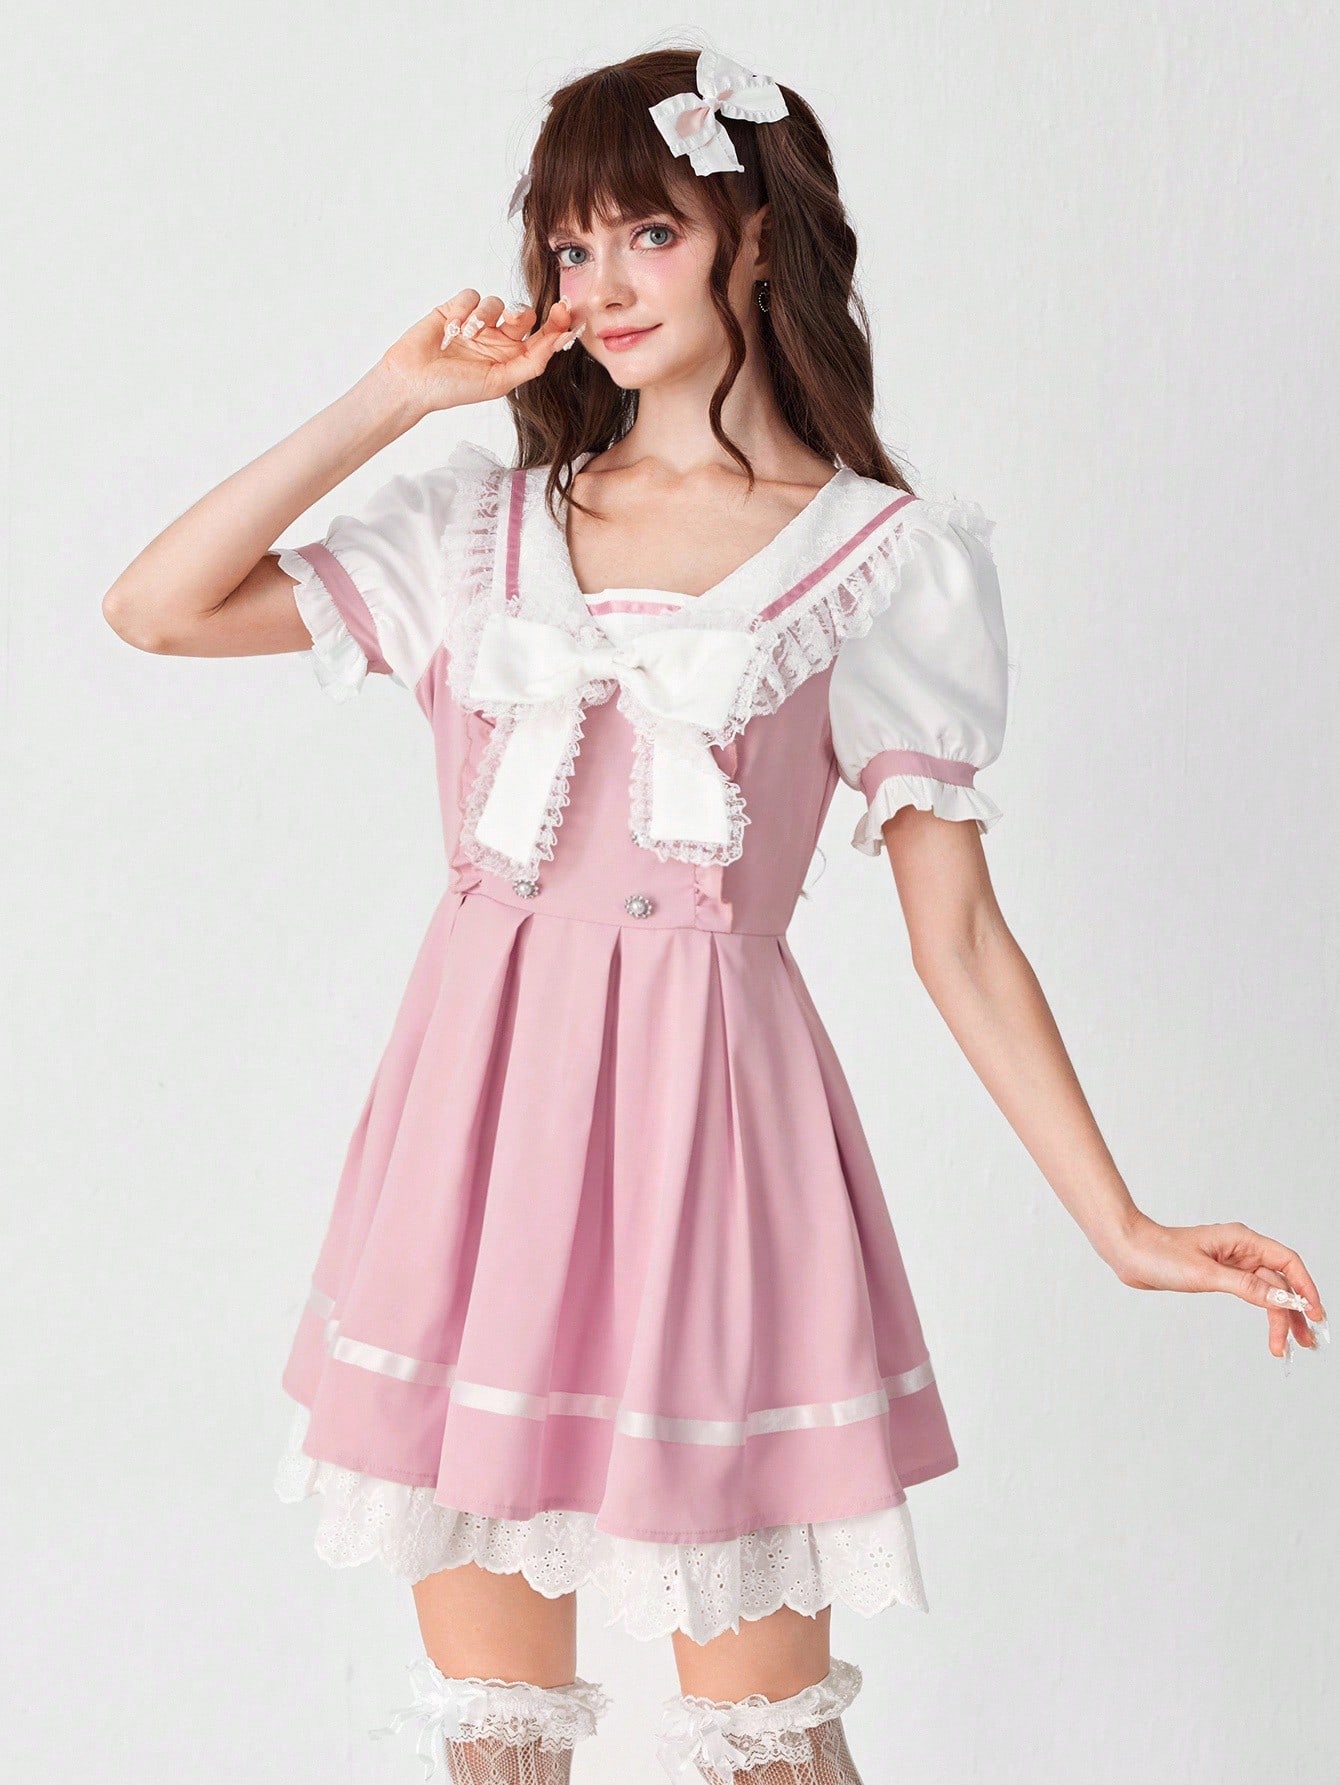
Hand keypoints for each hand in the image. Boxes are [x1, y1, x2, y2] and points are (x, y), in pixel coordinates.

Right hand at [379, 289, 583, 418]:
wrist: (412, 380)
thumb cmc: (452, 388)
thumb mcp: (498, 382)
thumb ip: (531, 364)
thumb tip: (557, 343)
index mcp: (511, 359)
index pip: (541, 338)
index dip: (556, 323)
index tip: (564, 310)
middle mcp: (497, 340)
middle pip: (524, 315)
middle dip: (521, 316)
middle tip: (510, 322)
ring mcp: (477, 323)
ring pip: (497, 302)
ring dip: (483, 317)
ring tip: (465, 335)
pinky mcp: (456, 308)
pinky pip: (472, 294)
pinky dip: (463, 309)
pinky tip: (451, 328)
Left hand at [1110, 1213, 1327, 1359]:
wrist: (1128, 1252)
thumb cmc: (1160, 1254)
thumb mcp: (1205, 1274)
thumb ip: (1246, 1286)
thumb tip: (1282, 1300)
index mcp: (1241, 1240)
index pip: (1287, 1262)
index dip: (1305, 1288)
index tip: (1315, 1314)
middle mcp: (1240, 1249)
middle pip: (1279, 1282)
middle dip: (1293, 1312)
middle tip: (1303, 1343)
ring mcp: (1230, 1263)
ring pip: (1266, 1291)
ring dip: (1278, 1317)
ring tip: (1285, 1347)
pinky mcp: (1219, 1275)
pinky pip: (1250, 1293)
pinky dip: (1260, 1311)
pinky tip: (1269, 1329)